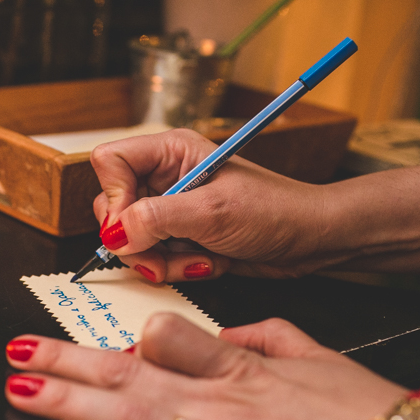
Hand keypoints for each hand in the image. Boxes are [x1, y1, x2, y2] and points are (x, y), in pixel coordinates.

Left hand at [5, 314, 406, 419]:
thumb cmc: (375, 416)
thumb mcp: (320, 354)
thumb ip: (262, 336)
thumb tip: (217, 332)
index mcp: (243, 368)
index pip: (163, 337)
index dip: (113, 334)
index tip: (75, 334)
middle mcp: (224, 405)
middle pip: (131, 372)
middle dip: (67, 361)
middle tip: (18, 351)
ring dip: (74, 408)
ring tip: (25, 395)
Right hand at [90, 129, 331, 282]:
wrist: (310, 240)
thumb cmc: (275, 212)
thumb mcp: (211, 213)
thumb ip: (155, 220)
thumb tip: (113, 234)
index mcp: (170, 151)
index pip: (109, 163)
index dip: (114, 197)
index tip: (132, 226)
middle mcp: (164, 177)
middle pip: (113, 208)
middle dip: (137, 241)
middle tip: (162, 254)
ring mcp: (170, 209)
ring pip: (131, 241)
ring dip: (162, 260)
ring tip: (200, 258)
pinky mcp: (179, 236)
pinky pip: (154, 258)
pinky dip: (177, 268)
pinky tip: (208, 262)